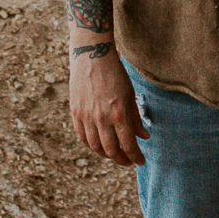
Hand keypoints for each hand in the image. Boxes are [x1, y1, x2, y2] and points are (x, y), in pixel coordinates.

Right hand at [69, 45, 146, 165]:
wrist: (92, 56)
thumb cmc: (115, 74)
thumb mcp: (130, 95)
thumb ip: (135, 118)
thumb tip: (143, 137)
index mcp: (118, 114)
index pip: (128, 145)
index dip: (135, 156)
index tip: (140, 161)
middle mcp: (101, 119)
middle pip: (111, 150)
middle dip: (122, 159)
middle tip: (128, 161)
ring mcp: (86, 117)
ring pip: (95, 147)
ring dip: (106, 154)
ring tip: (114, 154)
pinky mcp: (75, 113)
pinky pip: (82, 137)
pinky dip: (91, 145)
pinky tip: (98, 146)